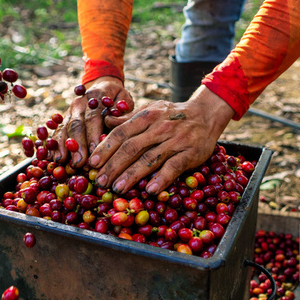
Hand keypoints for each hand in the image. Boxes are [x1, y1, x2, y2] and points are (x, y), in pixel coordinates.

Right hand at [52, 76, 133, 166]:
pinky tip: (54, 157)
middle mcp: (80, 103)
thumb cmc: (119, 99)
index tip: (95, 151)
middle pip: (76, 124)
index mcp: (96, 96)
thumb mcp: (125, 101)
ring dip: (63, 146)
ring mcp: (70, 110)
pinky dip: (55, 145)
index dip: (93, 135)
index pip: (93, 117)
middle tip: (79, 162)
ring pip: (65, 128)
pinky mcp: (64, 118)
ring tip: (62, 161)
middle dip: (77, 145)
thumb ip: (123, 114)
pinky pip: (58, 131)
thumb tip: (114, 125)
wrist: (104, 87)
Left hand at [87, 86, 234, 194]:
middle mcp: (160, 128)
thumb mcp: (151, 110)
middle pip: (132, 148)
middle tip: (100, 182)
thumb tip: (105, 121)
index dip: (106, 148)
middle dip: (113, 166)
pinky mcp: (191, 153)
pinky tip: (150, 190)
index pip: (122, 133)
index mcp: (147, 116)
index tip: (93, 163)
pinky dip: (162, 178)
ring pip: (150, 159)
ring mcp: (176, 140)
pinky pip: (174, 166)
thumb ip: (128, 118)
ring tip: (117, 188)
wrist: (206, 113)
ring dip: (132, 175)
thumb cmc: (173, 114)